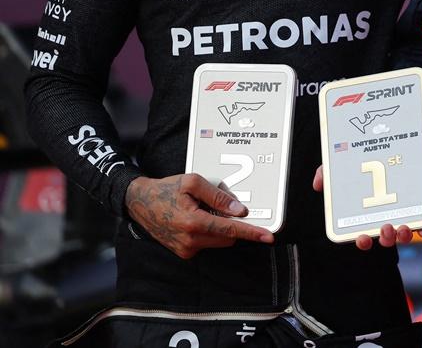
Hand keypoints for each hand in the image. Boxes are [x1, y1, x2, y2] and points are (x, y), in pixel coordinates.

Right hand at [125, 173, 272, 258]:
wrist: (139, 203)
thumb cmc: (165, 190)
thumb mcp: (193, 183)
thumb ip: (219, 197)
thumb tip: (240, 211)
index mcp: (193, 222)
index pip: (230, 230)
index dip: (252, 233)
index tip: (268, 236)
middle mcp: (189, 240)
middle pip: (228, 237)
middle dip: (231, 223)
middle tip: (218, 206)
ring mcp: (186, 249)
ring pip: (218, 241)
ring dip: (219, 227)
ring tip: (200, 211)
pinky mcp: (183, 252)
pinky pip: (207, 243)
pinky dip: (208, 232)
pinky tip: (194, 219)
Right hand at [312, 165, 419, 250]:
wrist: (394, 141)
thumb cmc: (365, 159)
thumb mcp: (342, 164)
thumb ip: (327, 173)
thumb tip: (318, 185)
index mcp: (366, 213)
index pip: (362, 234)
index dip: (362, 240)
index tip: (362, 238)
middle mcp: (385, 216)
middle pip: (385, 237)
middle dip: (385, 238)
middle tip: (384, 228)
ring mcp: (403, 212)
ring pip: (404, 233)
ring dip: (403, 235)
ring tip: (401, 226)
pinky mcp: (419, 205)